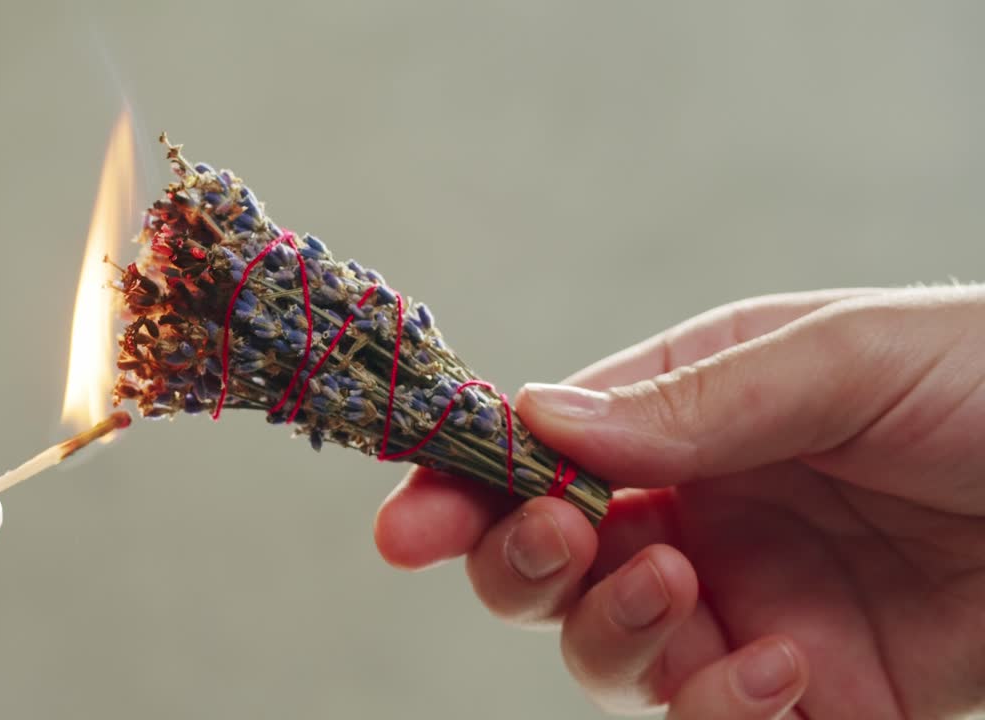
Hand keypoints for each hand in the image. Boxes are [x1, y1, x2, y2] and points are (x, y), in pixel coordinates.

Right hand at [375, 285, 984, 718]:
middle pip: (552, 568)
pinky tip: (782, 667)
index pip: (545, 455)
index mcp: (690, 421)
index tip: (410, 521)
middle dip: (518, 566)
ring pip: (613, 655)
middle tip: (546, 543)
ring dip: (615, 634)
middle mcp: (703, 518)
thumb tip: (542, 423)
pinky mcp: (815, 696)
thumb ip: (696, 399)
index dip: (466, 486)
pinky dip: (721, 711)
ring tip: (677, 589)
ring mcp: (752, 610)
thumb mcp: (844, 360)